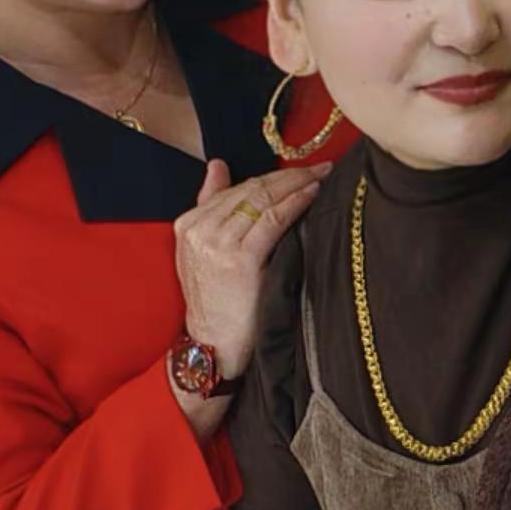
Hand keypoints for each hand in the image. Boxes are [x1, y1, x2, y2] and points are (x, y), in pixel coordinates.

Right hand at [174, 158, 327, 380]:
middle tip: (320, 167)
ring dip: (297, 183)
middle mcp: (199, 229)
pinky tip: (312, 194)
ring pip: (262, 199)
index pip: (236, 188)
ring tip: (322, 176)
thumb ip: (210, 207)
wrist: (213, 344)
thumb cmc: (216, 302)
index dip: (271, 175)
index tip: (299, 168)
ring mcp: (217, 243)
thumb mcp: (202, 252)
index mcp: (188, 224)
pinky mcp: (238, 259)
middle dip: (289, 175)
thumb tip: (218, 165)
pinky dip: (295, 203)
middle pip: (251, 189)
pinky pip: (272, 220)